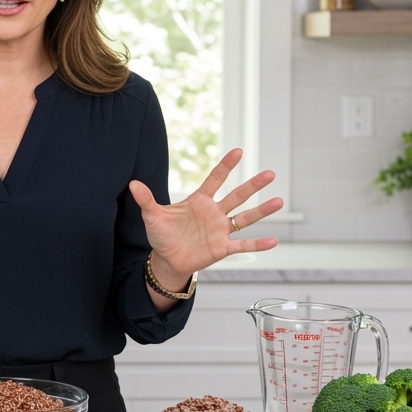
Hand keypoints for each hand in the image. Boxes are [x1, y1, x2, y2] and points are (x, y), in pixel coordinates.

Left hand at [128, 148, 282, 282]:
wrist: (167, 259)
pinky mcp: (221, 248)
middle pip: (237, 196)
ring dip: (261, 211)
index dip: (225, 166)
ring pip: (244, 217)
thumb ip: (146, 200)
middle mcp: (214, 213)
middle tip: (270, 173)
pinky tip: (273, 242)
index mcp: (199, 201)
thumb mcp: (152, 216)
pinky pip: (242, 245)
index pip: (215, 180)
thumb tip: (132, 184)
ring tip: (278, 201)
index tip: (238, 151)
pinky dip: (256, 244)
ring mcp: (220, 230)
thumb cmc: (162, 235)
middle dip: (253, 185)